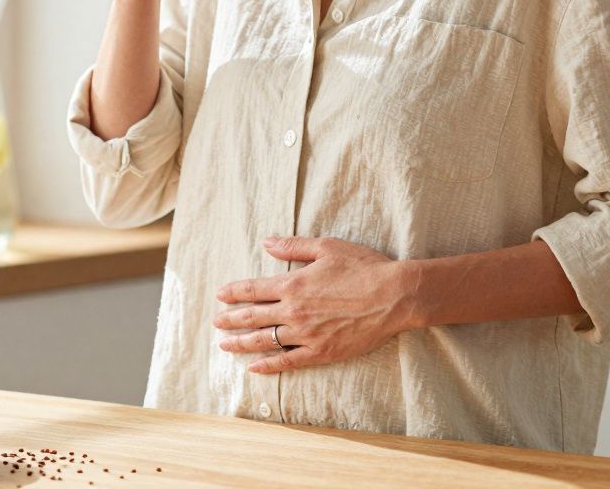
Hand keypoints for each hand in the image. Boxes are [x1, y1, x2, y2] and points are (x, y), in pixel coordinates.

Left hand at [213, 237, 416, 374]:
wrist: (394, 296)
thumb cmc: (364, 268)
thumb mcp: (327, 247)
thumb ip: (293, 246)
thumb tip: (266, 242)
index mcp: (293, 283)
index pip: (253, 289)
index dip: (233, 292)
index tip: (219, 295)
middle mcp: (293, 310)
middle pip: (252, 317)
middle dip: (230, 319)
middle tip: (215, 323)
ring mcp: (306, 334)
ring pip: (265, 340)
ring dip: (242, 343)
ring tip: (225, 345)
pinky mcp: (320, 352)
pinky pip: (287, 361)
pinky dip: (268, 365)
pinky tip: (254, 368)